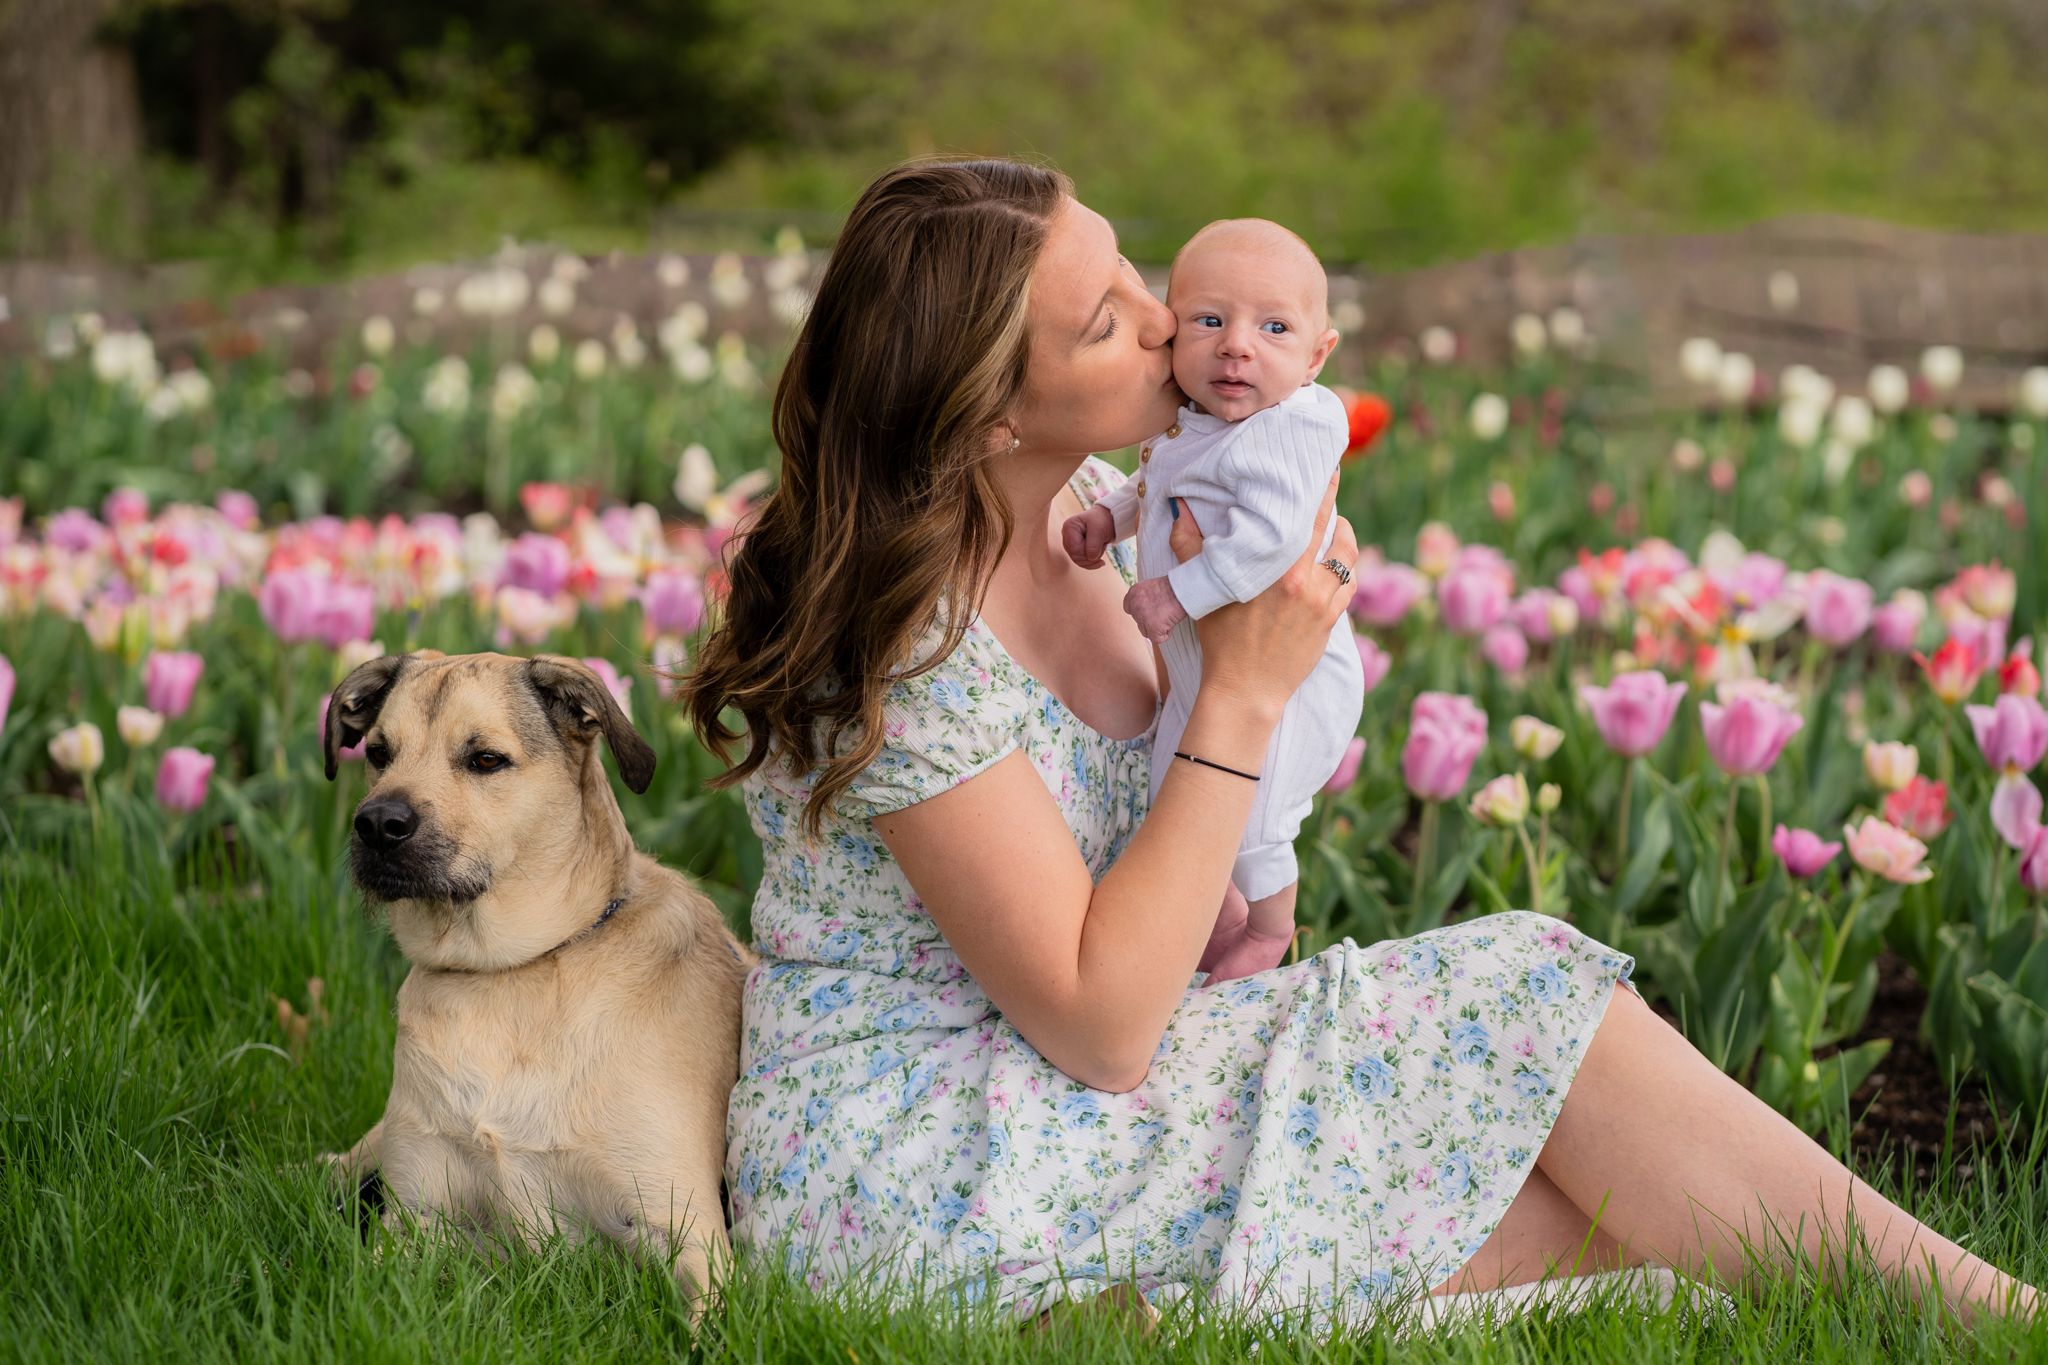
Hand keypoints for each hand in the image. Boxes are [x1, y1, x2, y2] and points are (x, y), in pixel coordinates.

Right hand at [1061, 505, 1116, 568]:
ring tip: (1101, 547)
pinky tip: (1100, 561)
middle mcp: (1066, 536)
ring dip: (1093, 558)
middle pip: (1075, 556)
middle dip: (1092, 555)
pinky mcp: (1075, 549)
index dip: (1088, 551)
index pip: (1074, 549)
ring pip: (1078, 561)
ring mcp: (1070, 543)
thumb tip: (1090, 558)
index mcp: (1068, 527)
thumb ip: (1094, 545)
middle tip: (1102, 545)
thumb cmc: (1102, 521)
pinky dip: (1092, 563)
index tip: (1100, 542)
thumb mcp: (1099, 530)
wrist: (1107, 519)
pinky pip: (1081, 562)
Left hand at [1122, 576, 1186, 641]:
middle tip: (1164, 613)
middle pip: (1139, 623)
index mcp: (1133, 593)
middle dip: (1151, 621)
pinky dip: (1166, 634)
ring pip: (1146, 632)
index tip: (1150, 612)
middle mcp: (1134, 605)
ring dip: (1158, 628)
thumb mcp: (1152, 588)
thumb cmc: (1173, 588)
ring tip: (1169, 616)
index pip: (1129, 609)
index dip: (1140, 613)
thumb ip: (1145, 599)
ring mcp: (1142, 616)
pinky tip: (1171, 622)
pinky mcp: (1152, 626)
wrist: (1182, 589)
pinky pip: (1157, 639)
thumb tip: (1147, 612)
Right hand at [1175, 476, 1355, 717]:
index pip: (1307, 516)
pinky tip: (1338, 562)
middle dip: (1334, 502)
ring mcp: (1323, 602)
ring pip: (1347, 557)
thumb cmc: (1220, 641)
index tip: (1321, 467)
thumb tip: (1181, 507)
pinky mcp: (1331, 621)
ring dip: (1345, 536)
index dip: (1320, 488)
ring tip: (1338, 525)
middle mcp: (1306, 581)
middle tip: (1331, 479)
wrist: (1245, 691)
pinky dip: (1346, 567)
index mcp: (1277, 568)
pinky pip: (1349, 584)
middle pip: (1333, 530)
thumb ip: (1190, 545)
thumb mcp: (1203, 591)